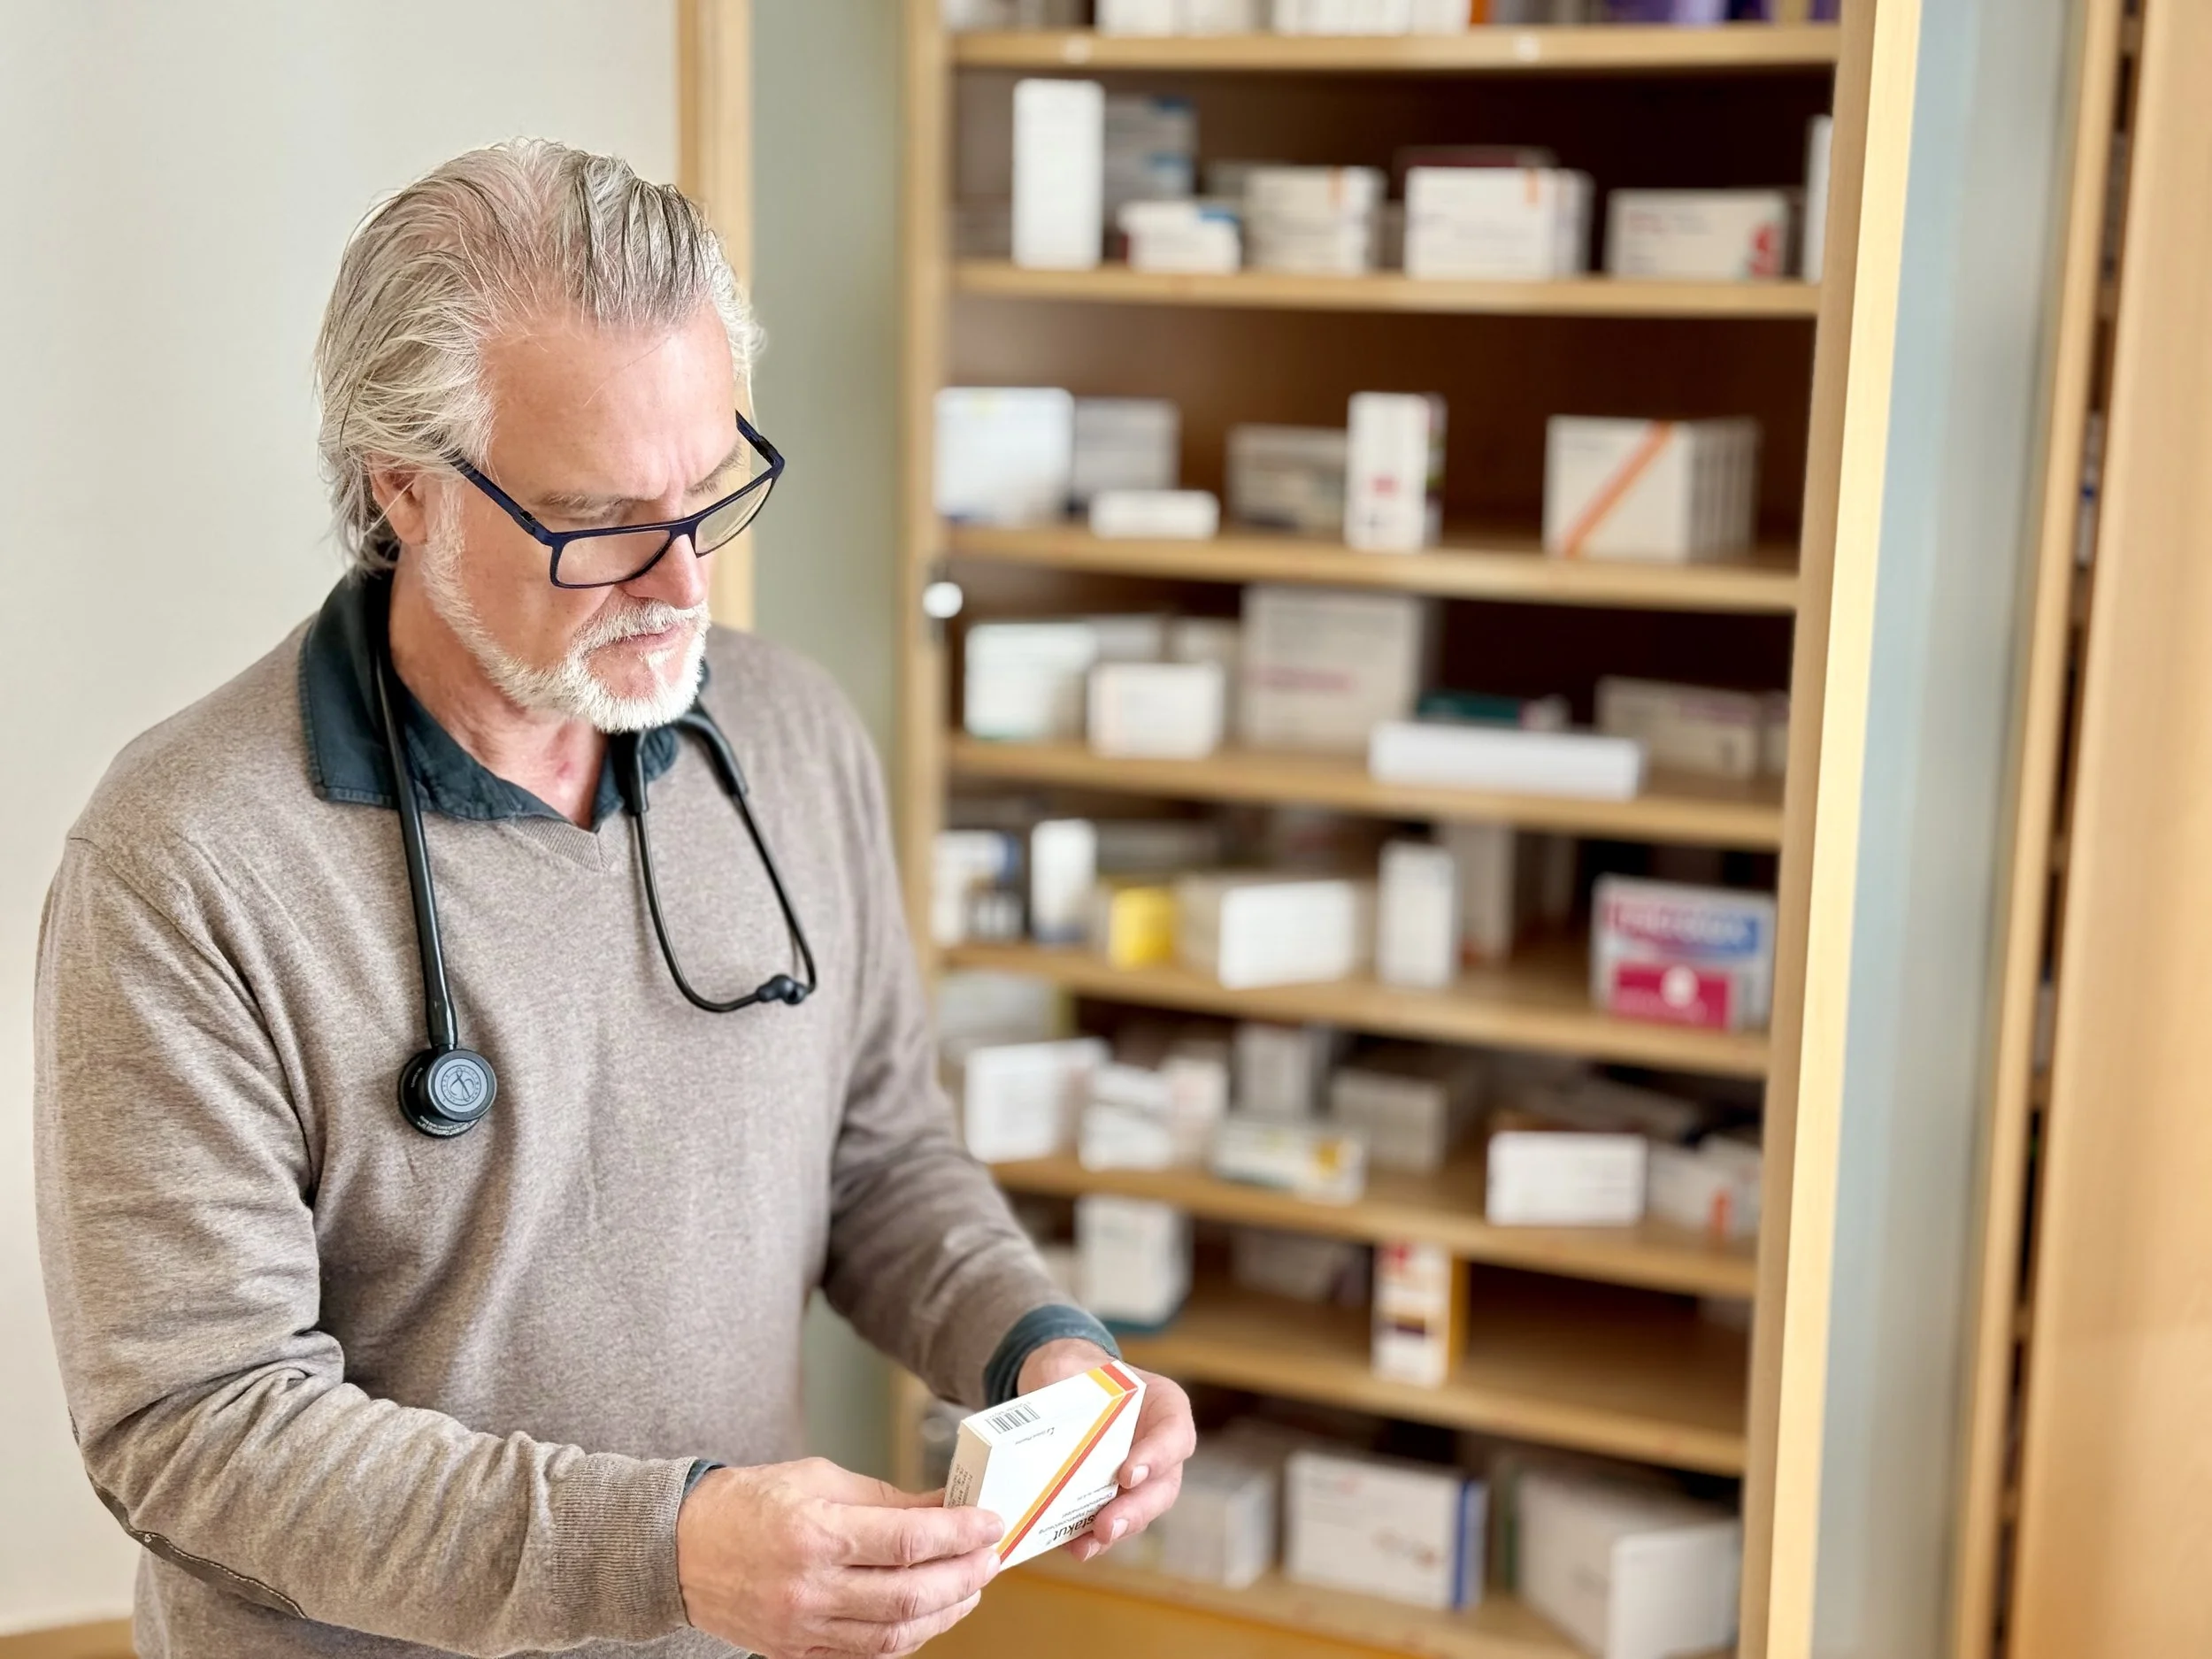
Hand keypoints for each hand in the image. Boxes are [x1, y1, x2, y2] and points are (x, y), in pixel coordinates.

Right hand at [676, 1457, 1001, 1656]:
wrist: (677, 1547)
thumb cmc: (746, 1502)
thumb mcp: (818, 1477)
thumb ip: (886, 1497)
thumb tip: (943, 1503)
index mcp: (816, 1532)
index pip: (910, 1540)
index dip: (961, 1533)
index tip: (992, 1522)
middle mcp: (810, 1587)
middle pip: (911, 1594)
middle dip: (965, 1575)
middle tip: (992, 1556)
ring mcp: (802, 1627)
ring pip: (895, 1635)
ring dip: (945, 1613)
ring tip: (970, 1586)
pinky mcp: (796, 1651)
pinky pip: (866, 1653)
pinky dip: (906, 1636)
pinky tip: (928, 1613)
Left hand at [1016, 1339, 1195, 1563]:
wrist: (1063, 1386)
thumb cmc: (1075, 1373)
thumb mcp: (1069, 1369)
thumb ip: (1059, 1388)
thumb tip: (1036, 1419)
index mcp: (1163, 1405)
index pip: (1174, 1432)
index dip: (1158, 1456)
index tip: (1128, 1475)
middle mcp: (1160, 1445)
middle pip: (1164, 1485)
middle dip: (1136, 1509)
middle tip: (1107, 1526)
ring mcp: (1142, 1476)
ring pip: (1141, 1510)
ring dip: (1117, 1529)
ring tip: (1089, 1543)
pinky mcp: (1114, 1498)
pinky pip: (1112, 1522)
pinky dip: (1093, 1537)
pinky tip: (1074, 1546)